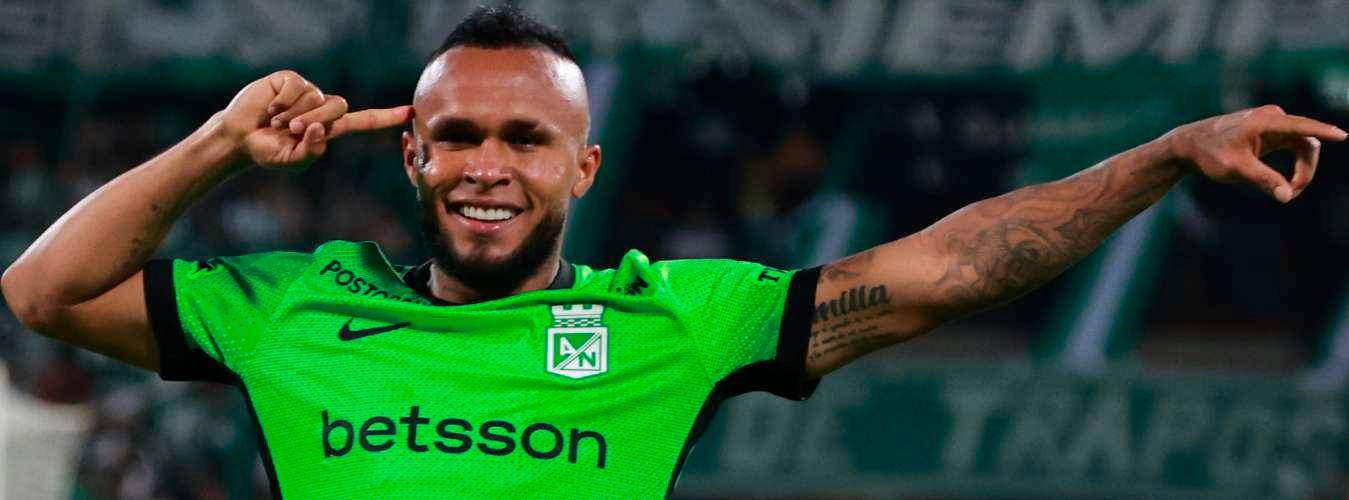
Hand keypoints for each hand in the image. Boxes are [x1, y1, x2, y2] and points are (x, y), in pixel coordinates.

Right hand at [214, 70, 412, 168]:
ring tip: (275, 123)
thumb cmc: (267, 151)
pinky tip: (269, 109)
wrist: (238, 137)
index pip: (363, 121)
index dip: (385, 117)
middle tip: (290, 131)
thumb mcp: (291, 161)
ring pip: (315, 98)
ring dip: (292, 114)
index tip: (410, 112)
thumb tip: (320, 127)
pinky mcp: (289, 80)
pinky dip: (281, 103)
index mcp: (329, 127)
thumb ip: (310, 152)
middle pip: (338, 107)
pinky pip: (295, 87)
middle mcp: (322, 106)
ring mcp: (307, 91)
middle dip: (314, 121)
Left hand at [1166, 105, 1346, 202]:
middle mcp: (1273, 118)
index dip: (1324, 132)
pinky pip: (1295, 146)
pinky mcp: (1271, 132)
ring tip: (1289, 191)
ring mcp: (1273, 123)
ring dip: (1302, 168)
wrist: (1191, 145)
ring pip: (1303, 146)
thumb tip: (1286, 195)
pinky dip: (1296, 164)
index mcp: (1265, 122)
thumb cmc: (1210, 154)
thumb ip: (1262, 180)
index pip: (1302, 126)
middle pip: (1307, 142)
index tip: (1343, 136)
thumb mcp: (1235, 169)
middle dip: (1306, 169)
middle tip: (1292, 194)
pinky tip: (1287, 182)